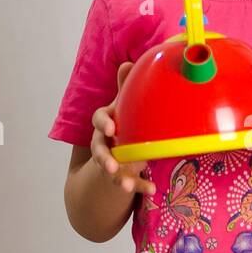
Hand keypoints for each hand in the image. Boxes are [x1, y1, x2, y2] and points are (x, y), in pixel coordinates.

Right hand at [90, 61, 154, 195]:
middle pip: (98, 149)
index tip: (111, 129)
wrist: (116, 151)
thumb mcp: (124, 106)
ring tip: (127, 186)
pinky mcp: (122, 174)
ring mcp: (111, 160)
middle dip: (103, 157)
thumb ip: (125, 88)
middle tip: (110, 165)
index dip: (103, 123)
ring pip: (110, 170)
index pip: (98, 120)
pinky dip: (140, 186)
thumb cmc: (123, 122)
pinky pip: (130, 182)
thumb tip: (129, 62)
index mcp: (105, 122)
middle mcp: (103, 142)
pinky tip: (153, 190)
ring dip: (118, 178)